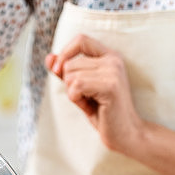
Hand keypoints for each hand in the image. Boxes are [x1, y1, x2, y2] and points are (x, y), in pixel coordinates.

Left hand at [46, 34, 143, 154]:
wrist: (126, 134)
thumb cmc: (104, 113)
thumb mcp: (82, 89)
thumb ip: (67, 72)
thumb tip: (48, 58)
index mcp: (109, 57)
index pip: (81, 40)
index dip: (64, 53)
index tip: (57, 71)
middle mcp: (113, 60)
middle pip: (70, 63)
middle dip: (69, 83)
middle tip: (86, 98)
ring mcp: (113, 71)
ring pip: (71, 75)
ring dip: (73, 93)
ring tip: (90, 102)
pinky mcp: (110, 86)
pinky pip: (76, 86)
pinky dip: (75, 99)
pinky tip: (89, 106)